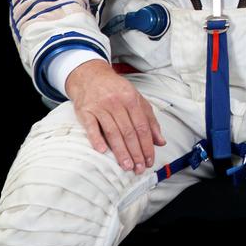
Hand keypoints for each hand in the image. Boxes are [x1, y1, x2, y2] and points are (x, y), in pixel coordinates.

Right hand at [66, 59, 165, 173]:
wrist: (91, 76)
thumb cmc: (116, 90)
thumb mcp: (137, 100)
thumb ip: (150, 120)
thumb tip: (160, 141)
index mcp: (132, 100)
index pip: (142, 127)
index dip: (147, 145)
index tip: (149, 160)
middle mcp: (117, 103)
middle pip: (129, 132)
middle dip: (135, 152)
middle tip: (138, 168)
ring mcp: (100, 107)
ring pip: (113, 132)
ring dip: (120, 151)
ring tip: (126, 166)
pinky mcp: (85, 111)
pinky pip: (91, 127)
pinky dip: (97, 139)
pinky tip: (102, 151)